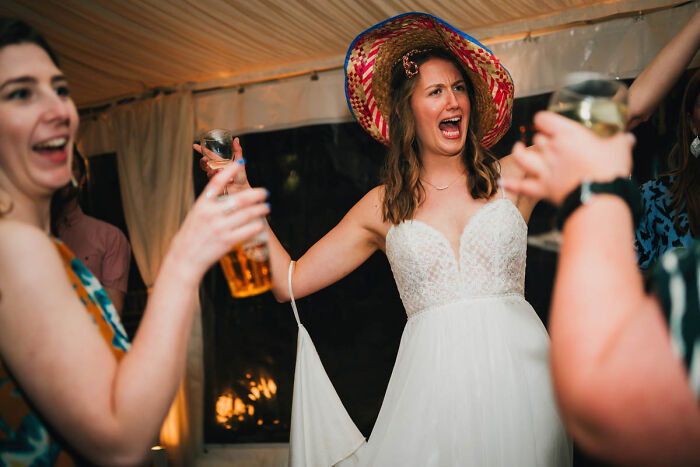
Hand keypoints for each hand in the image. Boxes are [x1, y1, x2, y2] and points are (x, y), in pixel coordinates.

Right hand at [169, 161, 268, 282]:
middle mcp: (211, 214)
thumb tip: (231, 191)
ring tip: (267, 207)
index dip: (230, 171)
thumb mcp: (198, 213)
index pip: (217, 182)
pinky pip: (248, 231)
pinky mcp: (227, 242)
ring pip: (247, 214)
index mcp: (202, 204)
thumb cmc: (194, 234)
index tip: (241, 163)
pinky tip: (261, 223)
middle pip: (239, 199)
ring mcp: (219, 228)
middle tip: (265, 192)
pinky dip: (257, 225)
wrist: (185, 257)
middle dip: (257, 194)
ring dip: (260, 209)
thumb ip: (212, 203)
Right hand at [193, 136, 250, 190]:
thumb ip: (238, 151)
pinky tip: (225, 178)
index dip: (201, 150)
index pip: (209, 155)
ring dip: (211, 170)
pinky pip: (211, 179)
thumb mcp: (240, 162)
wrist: (242, 189)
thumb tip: (236, 139)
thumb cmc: (241, 178)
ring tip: (219, 170)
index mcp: (221, 162)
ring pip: (207, 171)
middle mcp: (216, 169)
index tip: (195, 145)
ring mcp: (215, 176)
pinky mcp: (215, 183)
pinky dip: (216, 177)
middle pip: (204, 163)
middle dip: (203, 161)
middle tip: (205, 159)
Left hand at [501, 111, 634, 204]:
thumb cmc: (610, 170)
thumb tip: (628, 138)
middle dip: (542, 139)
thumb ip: (620, 141)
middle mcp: (552, 150)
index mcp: (568, 135)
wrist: (600, 197)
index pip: (545, 119)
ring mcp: (545, 170)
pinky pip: (522, 187)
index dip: (544, 120)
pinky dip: (511, 185)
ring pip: (524, 158)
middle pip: (539, 139)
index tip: (547, 122)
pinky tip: (502, 183)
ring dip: (519, 153)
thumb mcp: (619, 149)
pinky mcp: (543, 189)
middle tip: (548, 143)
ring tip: (517, 149)